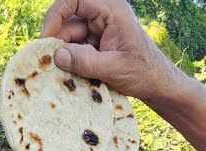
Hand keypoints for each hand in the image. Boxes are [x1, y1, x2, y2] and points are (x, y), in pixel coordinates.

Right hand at [40, 0, 177, 99]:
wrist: (158, 84)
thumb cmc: (143, 73)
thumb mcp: (112, 69)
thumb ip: (84, 61)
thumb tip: (56, 55)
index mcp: (112, 10)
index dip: (56, 14)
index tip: (48, 36)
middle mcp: (104, 15)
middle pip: (68, 20)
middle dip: (58, 41)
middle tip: (48, 62)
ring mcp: (99, 28)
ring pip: (70, 36)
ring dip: (65, 54)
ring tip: (62, 74)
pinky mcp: (97, 42)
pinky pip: (76, 47)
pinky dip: (71, 60)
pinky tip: (71, 74)